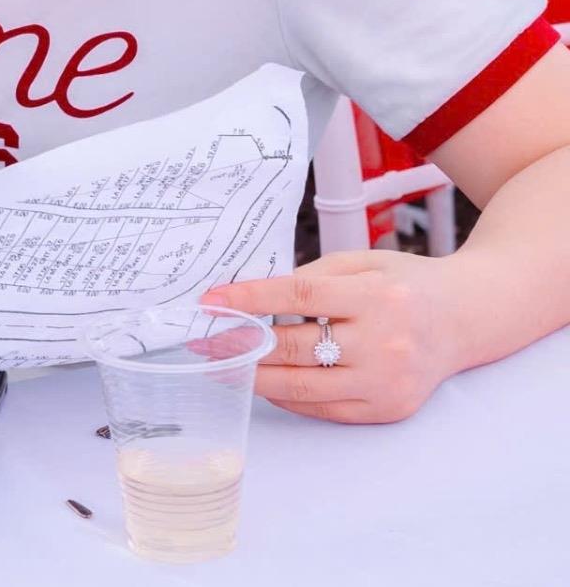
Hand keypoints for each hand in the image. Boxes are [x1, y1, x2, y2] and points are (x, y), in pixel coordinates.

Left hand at [203, 250, 477, 423]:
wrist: (467, 319)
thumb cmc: (407, 285)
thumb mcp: (363, 263)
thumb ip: (311, 275)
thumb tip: (251, 299)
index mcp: (377, 296)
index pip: (298, 295)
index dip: (249, 299)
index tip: (210, 301)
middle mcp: (385, 342)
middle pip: (295, 348)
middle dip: (241, 345)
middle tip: (205, 341)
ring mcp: (388, 382)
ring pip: (302, 388)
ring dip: (255, 377)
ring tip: (223, 365)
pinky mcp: (388, 409)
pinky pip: (323, 409)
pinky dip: (288, 396)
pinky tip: (265, 381)